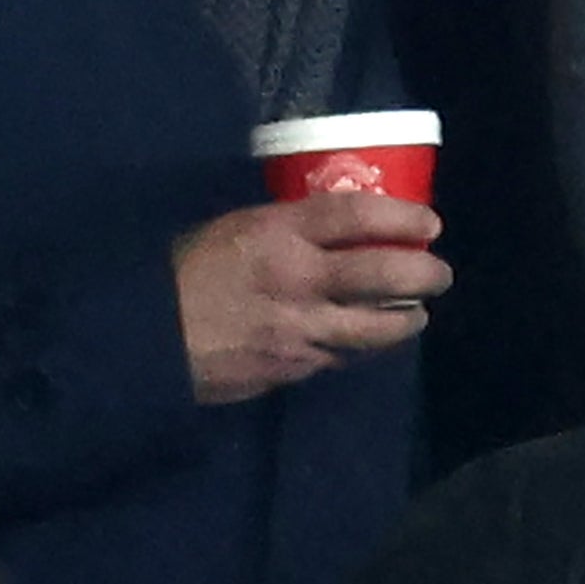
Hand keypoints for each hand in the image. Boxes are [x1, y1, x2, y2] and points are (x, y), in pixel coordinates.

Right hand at [173, 193, 453, 405]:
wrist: (145, 339)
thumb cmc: (182, 274)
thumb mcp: (229, 230)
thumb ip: (283, 230)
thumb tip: (330, 228)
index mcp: (274, 233)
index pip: (354, 216)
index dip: (402, 218)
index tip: (430, 224)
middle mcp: (298, 280)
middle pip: (385, 276)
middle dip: (425, 274)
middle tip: (439, 273)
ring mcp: (303, 329)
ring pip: (379, 327)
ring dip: (408, 319)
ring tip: (417, 312)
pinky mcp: (299, 367)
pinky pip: (348, 354)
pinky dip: (369, 345)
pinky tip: (374, 337)